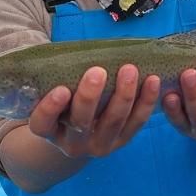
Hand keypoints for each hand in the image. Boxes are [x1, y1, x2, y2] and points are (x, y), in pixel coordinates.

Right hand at [27, 65, 159, 157]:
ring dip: (124, 95)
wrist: (80, 134)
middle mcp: (73, 143)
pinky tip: (152, 81)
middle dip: (90, 96)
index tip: (60, 90)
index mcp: (50, 130)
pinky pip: (137, 122)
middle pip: (81, 121)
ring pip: (113, 122)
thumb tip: (73, 49)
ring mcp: (99, 145)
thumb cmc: (67, 103)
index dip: (50, 109)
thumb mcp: (55, 95)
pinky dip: (146, 101)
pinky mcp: (122, 141)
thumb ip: (59, 78)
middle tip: (97, 72)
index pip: (42, 124)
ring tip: (129, 70)